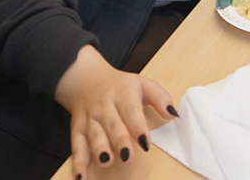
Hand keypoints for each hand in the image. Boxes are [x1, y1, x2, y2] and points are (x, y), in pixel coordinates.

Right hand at [54, 45, 175, 178]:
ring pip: (94, 135)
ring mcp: (90, 119)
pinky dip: (77, 162)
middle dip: (119, 140)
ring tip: (106, 161)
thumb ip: (160, 97)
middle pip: (112, 124)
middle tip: (127, 156)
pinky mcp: (77, 130)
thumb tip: (173, 115)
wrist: (85, 79)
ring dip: (99, 149)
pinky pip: (76, 146)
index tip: (145, 142)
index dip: (138, 126)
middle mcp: (105, 107)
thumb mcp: (142, 83)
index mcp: (123, 94)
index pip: (131, 111)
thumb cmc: (120, 85)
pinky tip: (81, 176)